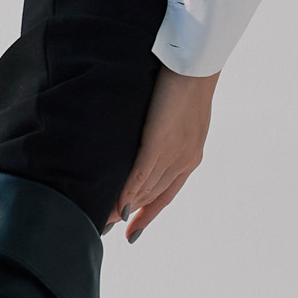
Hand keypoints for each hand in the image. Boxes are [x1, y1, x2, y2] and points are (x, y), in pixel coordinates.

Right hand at [107, 65, 218, 241]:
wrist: (194, 64)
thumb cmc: (185, 81)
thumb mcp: (178, 116)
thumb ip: (164, 135)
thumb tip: (146, 142)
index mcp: (190, 156)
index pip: (166, 194)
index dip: (148, 215)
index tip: (131, 233)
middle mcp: (185, 161)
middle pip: (153, 196)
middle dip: (130, 214)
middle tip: (105, 226)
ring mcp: (174, 154)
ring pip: (145, 190)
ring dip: (123, 206)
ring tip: (102, 219)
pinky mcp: (160, 142)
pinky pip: (140, 175)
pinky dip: (126, 191)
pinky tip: (115, 204)